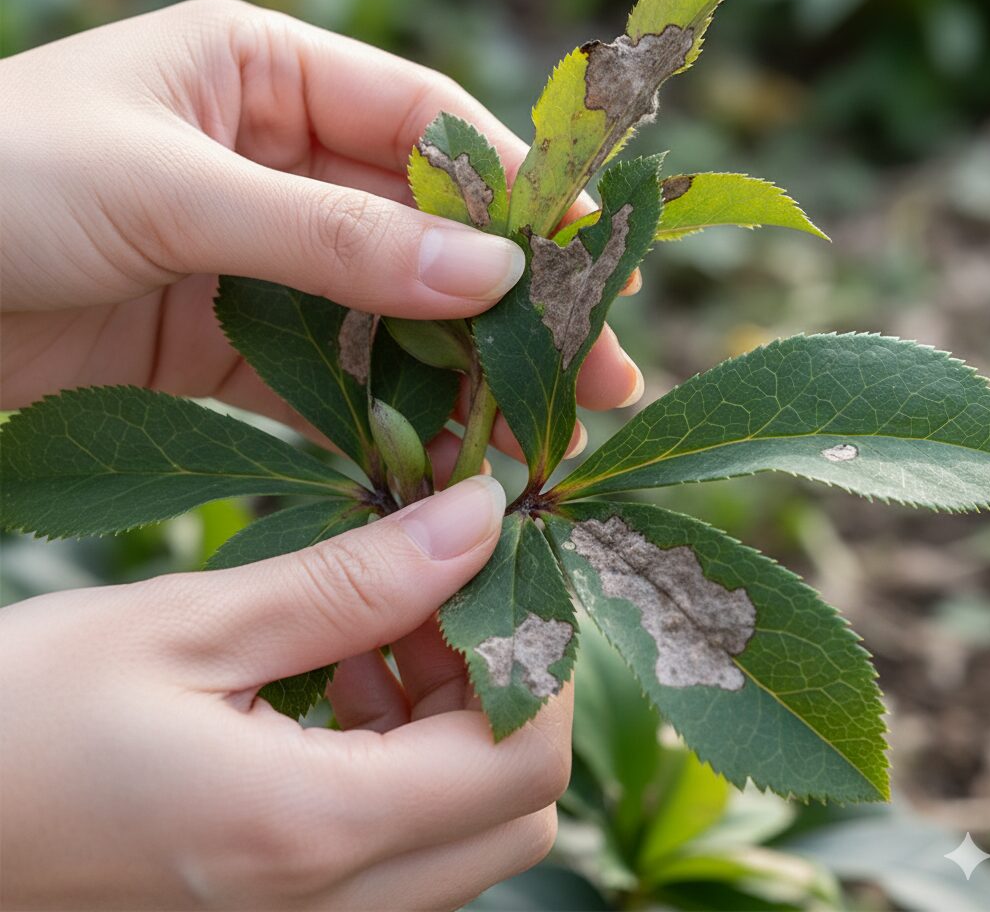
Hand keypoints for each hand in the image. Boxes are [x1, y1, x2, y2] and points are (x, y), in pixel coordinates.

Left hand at [0, 0, 644, 453]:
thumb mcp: (169, 190)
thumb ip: (335, 236)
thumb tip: (490, 272)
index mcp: (263, 72)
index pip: (427, 123)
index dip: (518, 192)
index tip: (586, 262)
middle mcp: (273, 158)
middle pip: (425, 230)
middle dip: (508, 303)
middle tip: (591, 374)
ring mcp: (255, 257)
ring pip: (385, 315)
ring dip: (456, 375)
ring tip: (528, 436)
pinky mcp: (225, 343)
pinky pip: (326, 379)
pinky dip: (379, 419)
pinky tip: (433, 463)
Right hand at [0, 477, 571, 909]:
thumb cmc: (18, 718)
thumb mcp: (189, 625)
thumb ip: (353, 581)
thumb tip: (478, 520)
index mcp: (309, 834)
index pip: (526, 762)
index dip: (535, 651)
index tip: (492, 562)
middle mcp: (326, 909)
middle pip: (518, 804)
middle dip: (504, 683)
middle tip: (432, 590)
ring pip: (469, 825)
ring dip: (453, 715)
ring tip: (368, 627)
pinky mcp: (281, 906)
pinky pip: (402, 840)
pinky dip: (403, 753)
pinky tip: (335, 679)